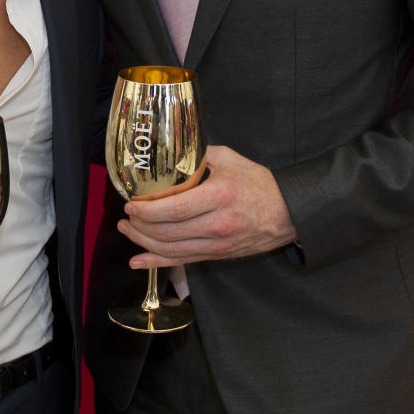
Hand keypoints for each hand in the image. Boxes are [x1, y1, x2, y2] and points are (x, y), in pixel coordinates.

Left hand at [117, 144, 297, 267]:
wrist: (288, 213)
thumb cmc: (259, 184)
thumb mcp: (230, 159)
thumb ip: (199, 155)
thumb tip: (171, 150)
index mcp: (218, 196)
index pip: (174, 209)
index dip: (147, 210)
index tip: (131, 204)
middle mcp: (216, 225)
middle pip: (167, 232)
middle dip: (139, 226)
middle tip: (126, 215)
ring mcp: (217, 244)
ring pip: (170, 250)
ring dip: (142, 242)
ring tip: (127, 230)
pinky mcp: (217, 255)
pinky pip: (182, 261)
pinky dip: (157, 263)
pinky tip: (138, 260)